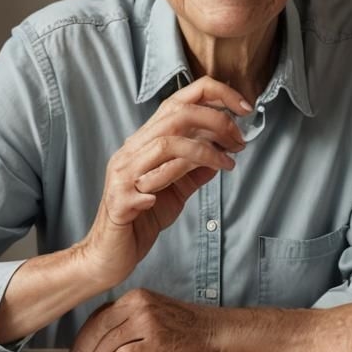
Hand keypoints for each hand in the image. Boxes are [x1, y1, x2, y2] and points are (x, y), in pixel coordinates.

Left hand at [70, 289, 219, 351]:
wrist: (212, 330)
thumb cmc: (183, 323)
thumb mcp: (152, 308)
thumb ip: (127, 316)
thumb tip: (99, 335)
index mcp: (137, 296)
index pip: (100, 314)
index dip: (85, 332)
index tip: (80, 345)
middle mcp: (141, 305)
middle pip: (100, 327)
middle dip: (86, 346)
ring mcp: (148, 323)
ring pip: (109, 342)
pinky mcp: (156, 342)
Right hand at [75, 76, 249, 288]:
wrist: (107, 256)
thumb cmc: (141, 221)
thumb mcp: (177, 190)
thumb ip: (196, 170)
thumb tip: (224, 153)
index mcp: (146, 143)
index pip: (178, 101)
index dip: (214, 95)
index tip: (244, 108)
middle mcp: (132, 151)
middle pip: (176, 115)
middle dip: (216, 121)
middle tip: (240, 142)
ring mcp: (123, 174)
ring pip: (166, 144)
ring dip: (204, 151)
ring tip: (227, 165)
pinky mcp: (119, 202)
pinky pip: (143, 186)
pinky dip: (165, 183)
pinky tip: (177, 192)